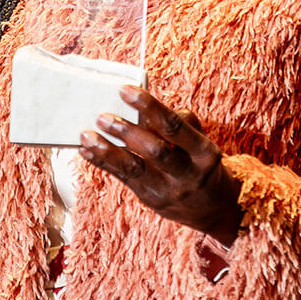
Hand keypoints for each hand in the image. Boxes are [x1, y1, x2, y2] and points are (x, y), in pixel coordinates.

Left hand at [82, 85, 243, 247]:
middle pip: (155, 150)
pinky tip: (87, 151)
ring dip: (107, 150)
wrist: (213, 209)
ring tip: (87, 134)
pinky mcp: (151, 200)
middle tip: (102, 116)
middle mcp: (187, 173)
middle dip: (127, 131)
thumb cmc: (200, 163)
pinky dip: (103, 163)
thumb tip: (144, 109)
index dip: (149, 106)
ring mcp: (168, 190)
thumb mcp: (201, 142)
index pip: (174, 126)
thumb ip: (179, 124)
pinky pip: (124, 179)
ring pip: (135, 168)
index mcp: (204, 152)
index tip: (125, 90)